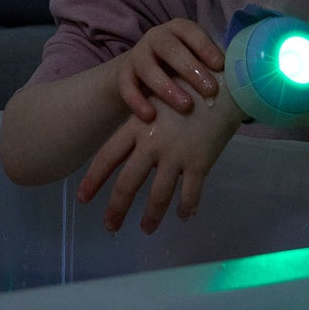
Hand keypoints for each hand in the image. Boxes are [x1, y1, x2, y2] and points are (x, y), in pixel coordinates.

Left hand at [78, 75, 240, 233]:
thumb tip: (134, 143)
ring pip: (158, 195)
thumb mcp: (159, 95)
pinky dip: (185, 208)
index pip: (108, 157)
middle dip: (116, 209)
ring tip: (146, 228)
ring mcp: (176, 155)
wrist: (226, 81)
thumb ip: (145, 119)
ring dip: (151, 216)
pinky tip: (184, 215)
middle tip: (110, 227)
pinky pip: (190, 194)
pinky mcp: (200, 162)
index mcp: (138, 124)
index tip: (82, 198)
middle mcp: (152, 143)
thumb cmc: (191, 82)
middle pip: (127, 183)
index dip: (93, 180)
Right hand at [106, 18, 224, 122]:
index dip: (206, 47)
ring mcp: (137, 54)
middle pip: (171, 49)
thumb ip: (210, 66)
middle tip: (210, 90)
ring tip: (186, 106)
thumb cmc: (179, 66)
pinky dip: (138, 101)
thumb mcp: (194, 59)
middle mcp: (156, 37)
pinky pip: (127, 86)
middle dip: (191, 69)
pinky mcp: (123, 74)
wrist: (140, 72)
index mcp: (178, 30)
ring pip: (148, 68)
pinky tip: (151, 116)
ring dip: (167, 87)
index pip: (192, 32)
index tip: (221, 65)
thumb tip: (241, 83)